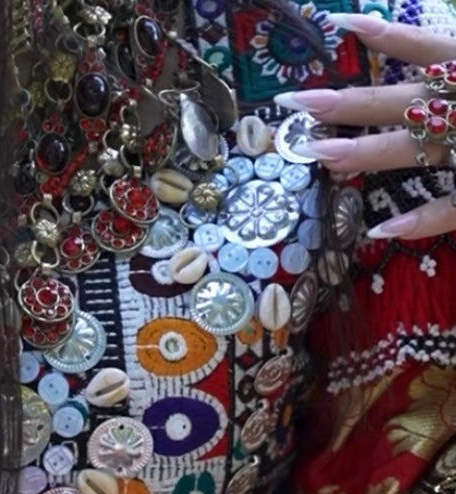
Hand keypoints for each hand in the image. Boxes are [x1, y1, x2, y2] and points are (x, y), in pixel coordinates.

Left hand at [276, 13, 455, 239]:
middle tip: (293, 100)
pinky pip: (452, 208)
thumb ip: (452, 53)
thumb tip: (408, 40)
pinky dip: (419, 221)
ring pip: (413, 149)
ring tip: (318, 153)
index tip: (339, 23)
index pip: (423, 46)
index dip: (385, 35)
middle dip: (347, 103)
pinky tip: (379, 230)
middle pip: (399, 102)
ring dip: (366, 153)